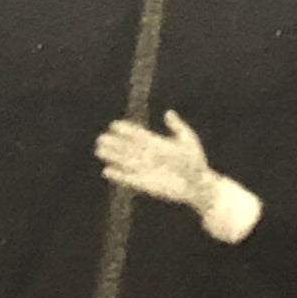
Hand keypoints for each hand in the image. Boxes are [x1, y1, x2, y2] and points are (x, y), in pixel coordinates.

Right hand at [96, 111, 216, 214]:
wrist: (198, 185)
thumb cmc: (196, 161)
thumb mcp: (188, 141)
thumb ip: (177, 127)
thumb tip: (167, 112)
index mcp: (159, 144)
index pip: (139, 135)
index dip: (127, 130)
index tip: (114, 124)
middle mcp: (150, 156)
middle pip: (129, 148)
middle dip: (115, 143)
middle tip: (101, 138)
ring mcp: (146, 169)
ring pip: (126, 161)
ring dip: (113, 156)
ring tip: (99, 149)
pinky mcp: (145, 184)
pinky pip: (128, 178)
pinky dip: (118, 175)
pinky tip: (106, 171)